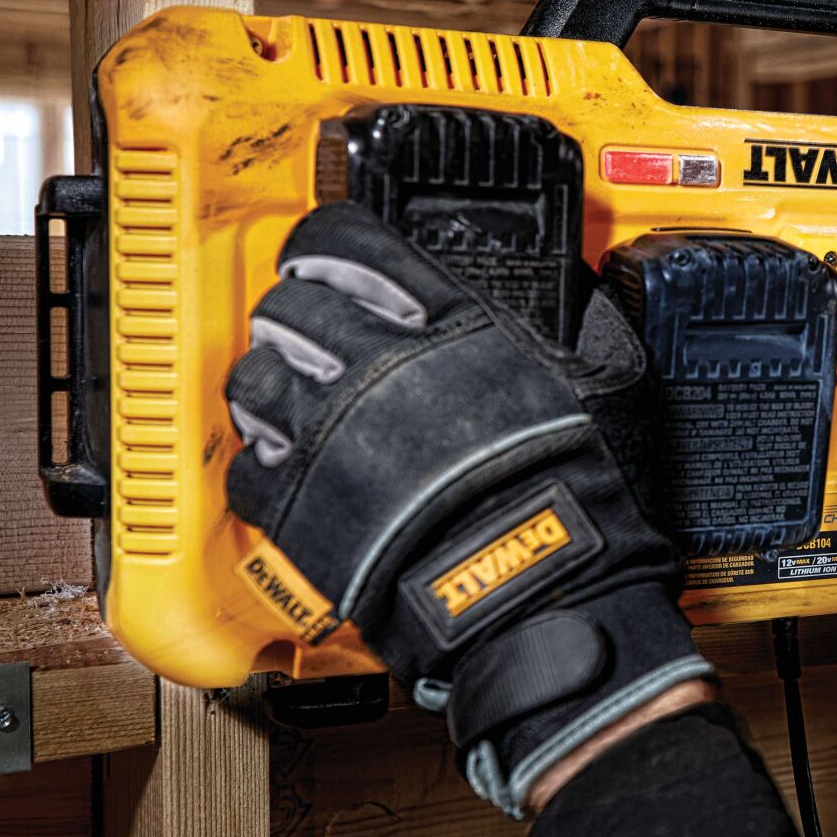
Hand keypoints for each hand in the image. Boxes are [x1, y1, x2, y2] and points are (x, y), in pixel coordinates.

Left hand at [224, 202, 712, 814]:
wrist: (533, 592)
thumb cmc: (570, 500)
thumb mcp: (592, 389)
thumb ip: (566, 339)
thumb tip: (587, 307)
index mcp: (448, 324)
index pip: (353, 244)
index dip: (331, 244)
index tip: (330, 256)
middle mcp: (376, 364)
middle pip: (289, 302)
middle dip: (295, 310)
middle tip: (312, 329)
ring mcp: (326, 432)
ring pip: (252, 375)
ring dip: (268, 379)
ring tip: (293, 395)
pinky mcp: (295, 502)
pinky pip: (245, 463)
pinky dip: (260, 460)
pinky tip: (290, 466)